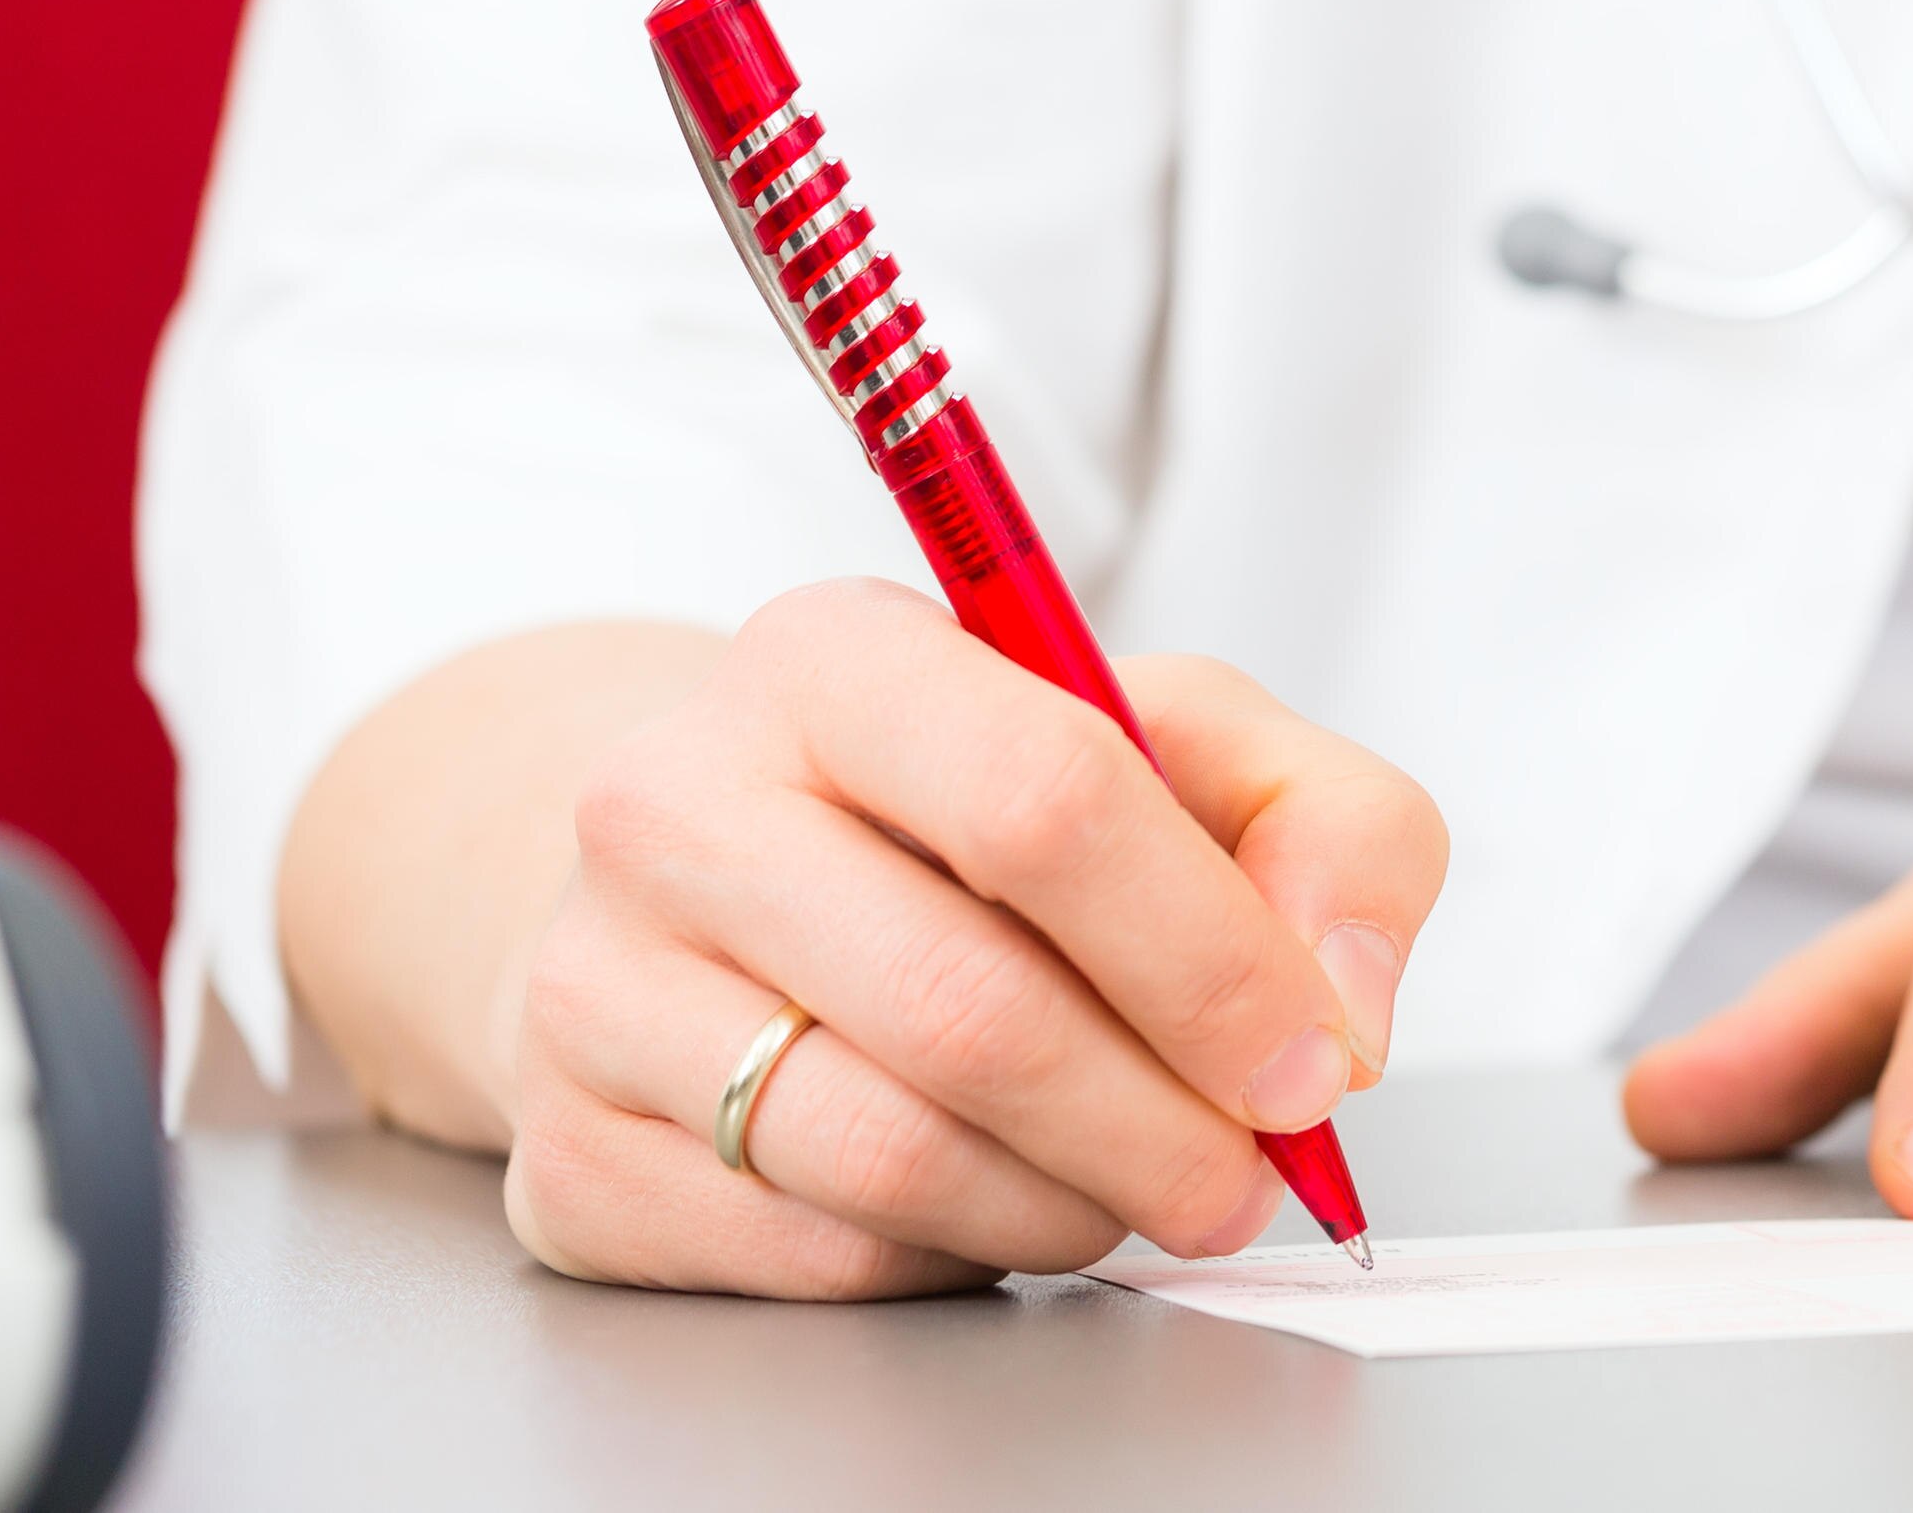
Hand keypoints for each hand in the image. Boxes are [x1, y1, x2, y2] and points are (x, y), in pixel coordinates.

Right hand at [492, 579, 1447, 1297]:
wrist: (699, 887)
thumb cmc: (968, 814)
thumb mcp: (1176, 748)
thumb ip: (1330, 831)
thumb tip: (1342, 1012)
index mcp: (834, 656)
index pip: (1048, 798)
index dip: (1210, 958)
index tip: (1305, 1062)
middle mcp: (678, 800)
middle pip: (972, 1006)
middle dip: (1159, 1125)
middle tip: (1245, 1176)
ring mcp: (596, 983)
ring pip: (893, 1156)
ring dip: (1070, 1204)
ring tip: (1134, 1184)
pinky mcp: (570, 1156)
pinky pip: (817, 1256)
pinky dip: (955, 1254)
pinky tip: (993, 1194)